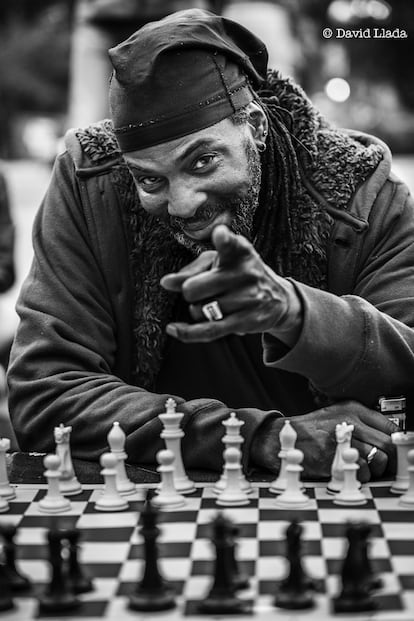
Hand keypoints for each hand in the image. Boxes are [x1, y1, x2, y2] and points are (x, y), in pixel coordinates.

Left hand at [161, 224, 301, 344]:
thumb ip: (191, 270)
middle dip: (190, 293)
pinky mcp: (246, 321)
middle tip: (203, 290)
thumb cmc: (238, 276)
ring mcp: (247, 298)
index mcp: (239, 252)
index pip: (230, 244)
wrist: (278, 299)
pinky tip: (173, 329)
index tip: (220, 235)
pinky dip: (188, 333)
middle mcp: (245, 273)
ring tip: (215, 304)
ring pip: (199, 311)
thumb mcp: (219, 263)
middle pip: (193, 288)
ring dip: (198, 310)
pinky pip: (209, 330)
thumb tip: (166, 283)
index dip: (224, 240)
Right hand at [251, 401, 397, 481]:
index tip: (393, 452)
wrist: (281, 439)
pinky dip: (358, 476)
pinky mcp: (332, 460)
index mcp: (352, 409)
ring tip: (360, 468)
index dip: (395, 442)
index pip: (390, 426)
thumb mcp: (338, 415)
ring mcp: (340, 441)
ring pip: (377, 460)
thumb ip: (363, 423)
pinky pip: (360, 472)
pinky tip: (347, 471)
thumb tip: (391, 439)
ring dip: (373, 470)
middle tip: (380, 465)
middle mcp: (348, 422)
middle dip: (388, 459)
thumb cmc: (312, 429)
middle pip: (387, 444)